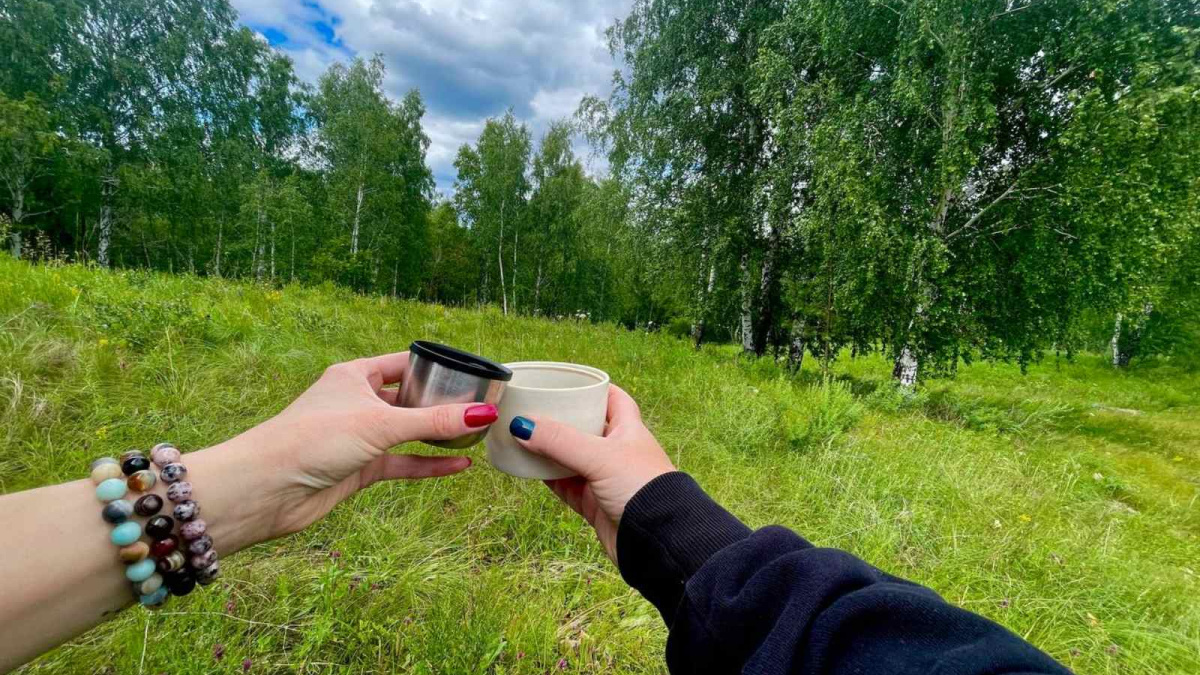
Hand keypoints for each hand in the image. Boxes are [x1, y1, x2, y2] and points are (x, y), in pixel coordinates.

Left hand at [210, 352, 495, 546]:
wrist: (266, 488)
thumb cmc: (313, 439)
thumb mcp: (381, 424)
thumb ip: (435, 421)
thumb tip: (484, 414)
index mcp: (354, 375)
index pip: (404, 363)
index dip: (436, 367)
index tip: (471, 375)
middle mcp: (356, 402)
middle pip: (408, 398)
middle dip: (442, 403)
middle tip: (481, 407)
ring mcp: (358, 437)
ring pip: (407, 433)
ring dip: (437, 436)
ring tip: (476, 436)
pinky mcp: (358, 469)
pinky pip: (402, 463)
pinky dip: (428, 465)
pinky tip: (459, 467)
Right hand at [510, 385, 673, 560]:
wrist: (657, 541)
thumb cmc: (642, 489)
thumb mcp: (600, 456)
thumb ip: (561, 441)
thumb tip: (522, 425)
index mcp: (629, 430)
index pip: (613, 399)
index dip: (594, 389)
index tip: (570, 381)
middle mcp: (618, 452)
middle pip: (586, 428)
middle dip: (562, 420)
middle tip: (535, 408)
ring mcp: (605, 479)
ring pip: (571, 458)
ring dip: (549, 450)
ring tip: (522, 436)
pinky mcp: (594, 504)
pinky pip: (565, 486)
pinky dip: (548, 478)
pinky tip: (528, 469)